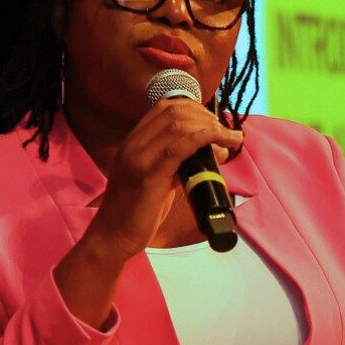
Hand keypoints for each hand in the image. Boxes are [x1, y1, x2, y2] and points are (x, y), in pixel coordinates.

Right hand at [54, 98, 242, 328]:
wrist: (113, 236)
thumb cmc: (138, 211)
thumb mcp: (157, 177)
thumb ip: (175, 162)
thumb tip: (206, 153)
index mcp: (133, 141)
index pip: (164, 108)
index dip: (195, 108)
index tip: (214, 121)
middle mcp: (133, 144)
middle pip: (175, 112)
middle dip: (206, 117)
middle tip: (225, 132)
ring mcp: (138, 157)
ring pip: (179, 125)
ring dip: (211, 128)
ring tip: (230, 139)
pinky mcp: (148, 175)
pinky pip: (180, 147)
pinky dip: (205, 139)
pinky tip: (221, 143)